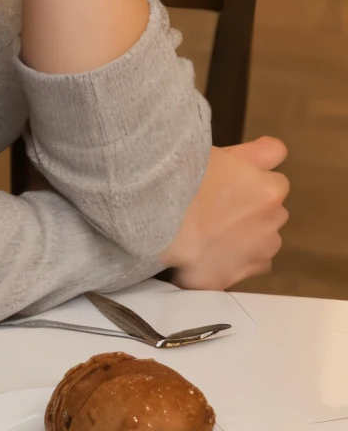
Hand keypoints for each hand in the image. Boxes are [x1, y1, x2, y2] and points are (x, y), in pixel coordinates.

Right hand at [165, 137, 289, 288]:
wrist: (153, 215)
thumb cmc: (184, 175)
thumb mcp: (220, 153)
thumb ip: (257, 152)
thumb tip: (277, 152)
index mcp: (269, 191)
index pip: (276, 182)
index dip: (252, 180)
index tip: (230, 181)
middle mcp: (270, 225)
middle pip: (272, 213)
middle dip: (253, 209)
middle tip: (217, 204)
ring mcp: (255, 255)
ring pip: (263, 242)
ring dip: (249, 236)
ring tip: (214, 229)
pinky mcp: (234, 278)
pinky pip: (247, 266)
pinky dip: (236, 260)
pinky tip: (212, 250)